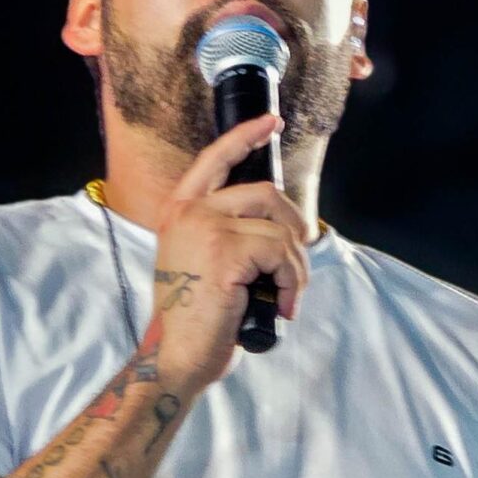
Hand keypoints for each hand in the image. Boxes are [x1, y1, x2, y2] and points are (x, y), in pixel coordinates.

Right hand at [150, 114, 310, 393]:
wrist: (178, 355)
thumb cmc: (197, 319)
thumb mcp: (204, 262)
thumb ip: (227, 233)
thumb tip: (281, 225)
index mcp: (179, 211)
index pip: (214, 159)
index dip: (245, 135)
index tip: (272, 122)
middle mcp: (188, 212)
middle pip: (266, 193)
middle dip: (296, 227)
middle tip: (299, 262)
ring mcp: (205, 227)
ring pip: (279, 229)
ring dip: (296, 267)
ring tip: (289, 296)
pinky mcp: (225, 250)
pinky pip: (281, 253)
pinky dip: (293, 282)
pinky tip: (284, 306)